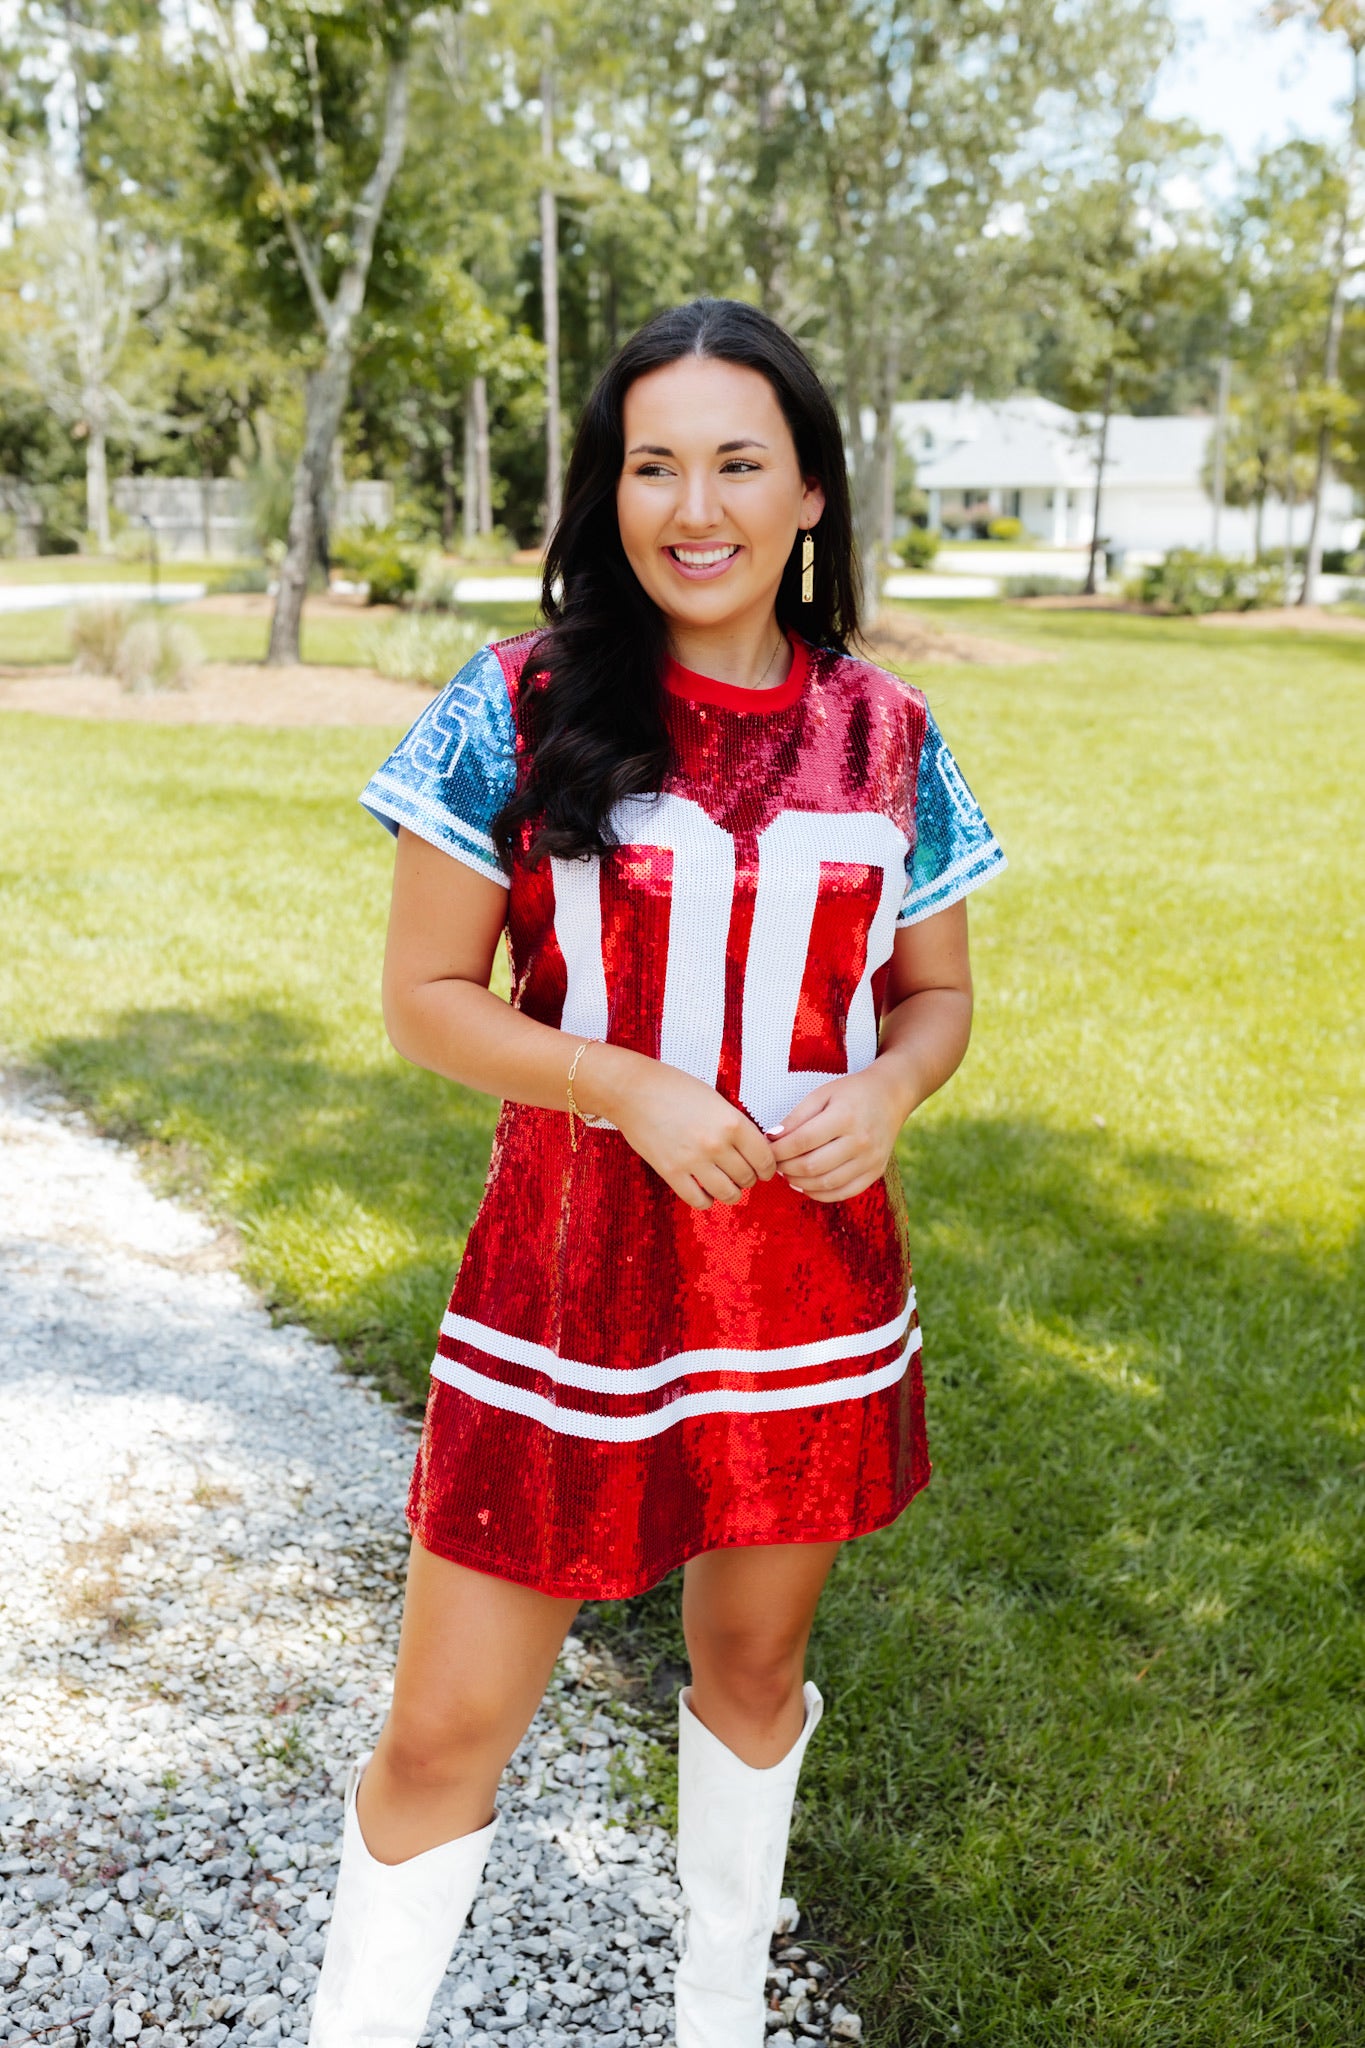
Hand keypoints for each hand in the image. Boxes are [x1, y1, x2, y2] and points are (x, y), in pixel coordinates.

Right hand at [588, 1053, 777, 1210]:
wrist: (633, 1090)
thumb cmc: (674, 1088)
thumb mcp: (715, 1100)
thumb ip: (735, 1125)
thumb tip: (752, 1151)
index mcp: (732, 1122)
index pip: (765, 1158)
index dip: (768, 1168)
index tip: (764, 1170)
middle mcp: (717, 1144)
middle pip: (748, 1177)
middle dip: (749, 1179)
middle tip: (743, 1175)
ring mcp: (693, 1160)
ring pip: (727, 1193)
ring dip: (732, 1193)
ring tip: (727, 1187)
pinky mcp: (671, 1172)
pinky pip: (698, 1200)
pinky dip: (707, 1201)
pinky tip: (705, 1192)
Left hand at [769, 1064, 911, 1202]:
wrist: (890, 1096)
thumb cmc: (851, 1093)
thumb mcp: (822, 1094)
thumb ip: (797, 1117)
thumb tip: (772, 1139)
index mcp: (845, 1116)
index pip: (803, 1141)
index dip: (779, 1150)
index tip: (766, 1149)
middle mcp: (860, 1141)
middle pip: (813, 1166)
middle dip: (786, 1168)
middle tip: (775, 1163)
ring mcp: (870, 1159)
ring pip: (826, 1183)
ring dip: (799, 1183)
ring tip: (788, 1173)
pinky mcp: (875, 1172)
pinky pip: (844, 1193)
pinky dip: (820, 1194)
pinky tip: (806, 1185)